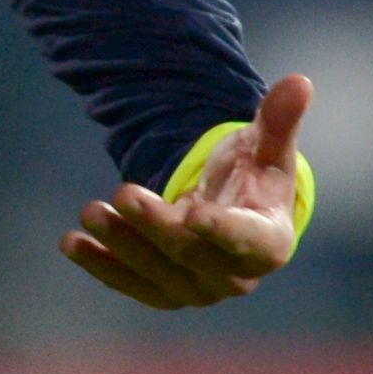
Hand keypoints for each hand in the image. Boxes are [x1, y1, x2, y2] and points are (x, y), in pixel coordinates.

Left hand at [63, 73, 310, 309]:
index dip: (221, 230)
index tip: (194, 215)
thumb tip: (299, 81)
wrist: (233, 212)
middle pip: (191, 254)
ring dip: (120, 243)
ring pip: (156, 272)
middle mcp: (236, 277)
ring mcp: (199, 290)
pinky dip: (101, 264)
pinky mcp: (164, 292)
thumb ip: (279, 119)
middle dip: (154, 225)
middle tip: (121, 191)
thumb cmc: (255, 177)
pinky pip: (130, 284)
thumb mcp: (268, 146)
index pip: (246, 240)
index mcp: (269, 242)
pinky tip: (72, 243)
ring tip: (89, 210)